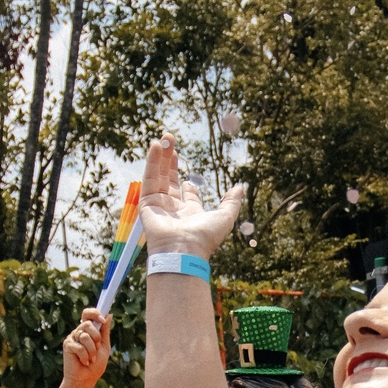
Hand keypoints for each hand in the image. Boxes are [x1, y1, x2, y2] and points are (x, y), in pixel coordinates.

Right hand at [61, 308, 111, 387]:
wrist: (86, 379)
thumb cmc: (96, 364)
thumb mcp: (104, 347)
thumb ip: (105, 331)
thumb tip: (108, 315)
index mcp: (88, 331)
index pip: (87, 314)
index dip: (94, 313)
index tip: (102, 319)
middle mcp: (79, 332)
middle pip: (87, 324)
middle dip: (96, 337)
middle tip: (97, 348)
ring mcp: (72, 338)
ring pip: (84, 336)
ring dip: (92, 350)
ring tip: (91, 358)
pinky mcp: (67, 345)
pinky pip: (79, 346)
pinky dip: (85, 356)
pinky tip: (84, 362)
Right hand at [139, 133, 244, 258]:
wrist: (183, 250)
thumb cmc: (205, 237)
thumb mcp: (225, 217)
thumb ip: (231, 202)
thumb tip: (240, 188)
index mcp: (191, 213)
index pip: (187, 194)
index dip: (188, 186)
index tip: (189, 180)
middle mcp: (174, 209)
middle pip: (171, 180)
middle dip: (171, 162)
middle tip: (172, 143)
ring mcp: (159, 205)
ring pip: (159, 176)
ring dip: (161, 157)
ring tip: (164, 138)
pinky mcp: (147, 203)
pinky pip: (149, 178)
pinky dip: (152, 162)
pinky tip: (156, 146)